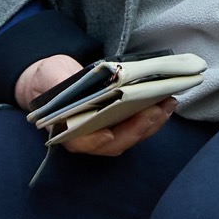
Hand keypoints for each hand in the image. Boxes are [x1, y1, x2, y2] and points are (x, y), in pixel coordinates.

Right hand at [15, 53, 174, 157]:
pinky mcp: (118, 122)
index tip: (108, 134)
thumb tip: (76, 87)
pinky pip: (136, 125)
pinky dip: (152, 116)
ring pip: (130, 136)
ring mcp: (104, 130)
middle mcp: (87, 136)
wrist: (54, 78)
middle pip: (114, 142)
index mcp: (66, 130)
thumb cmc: (50, 79)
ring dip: (152, 123)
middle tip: (156, 110)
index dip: (95, 142)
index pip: (81, 143)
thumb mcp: (50, 76)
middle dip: (137, 129)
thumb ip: (59, 83)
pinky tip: (166, 102)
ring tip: (168, 104)